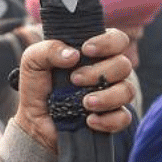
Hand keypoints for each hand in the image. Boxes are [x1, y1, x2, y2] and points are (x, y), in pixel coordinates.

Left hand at [11, 28, 133, 154]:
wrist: (33, 121)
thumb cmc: (37, 86)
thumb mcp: (33, 62)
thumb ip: (49, 50)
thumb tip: (74, 55)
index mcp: (95, 54)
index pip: (118, 39)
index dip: (108, 42)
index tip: (86, 49)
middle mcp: (108, 72)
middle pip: (124, 65)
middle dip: (100, 72)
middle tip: (74, 80)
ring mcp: (112, 95)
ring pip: (127, 91)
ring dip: (107, 96)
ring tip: (84, 103)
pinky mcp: (111, 118)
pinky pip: (124, 118)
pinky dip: (108, 120)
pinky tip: (89, 120)